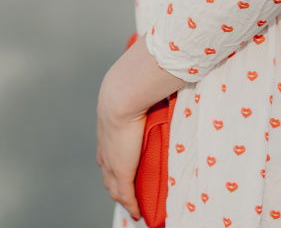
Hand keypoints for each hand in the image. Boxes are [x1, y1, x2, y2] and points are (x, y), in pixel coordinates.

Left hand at [96, 79, 144, 220]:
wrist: (122, 94)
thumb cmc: (133, 86)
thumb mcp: (135, 93)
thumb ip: (145, 93)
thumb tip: (160, 82)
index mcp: (107, 130)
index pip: (106, 155)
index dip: (112, 166)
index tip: (119, 172)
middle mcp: (105, 148)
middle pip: (107, 175)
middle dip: (116, 186)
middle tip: (127, 194)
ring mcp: (112, 162)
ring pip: (114, 187)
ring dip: (124, 198)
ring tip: (134, 205)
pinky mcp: (121, 171)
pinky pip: (126, 195)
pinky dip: (131, 205)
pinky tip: (138, 212)